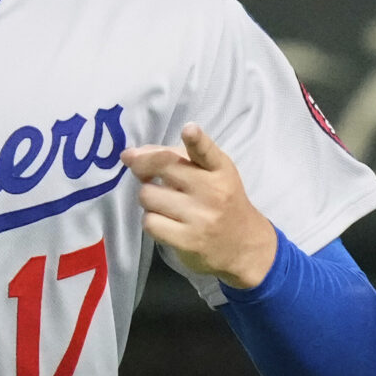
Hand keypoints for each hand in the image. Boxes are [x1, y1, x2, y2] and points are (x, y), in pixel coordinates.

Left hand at [120, 122, 277, 289]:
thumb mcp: (210, 174)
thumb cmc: (221, 202)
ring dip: (148, 198)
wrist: (243, 245)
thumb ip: (174, 157)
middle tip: (146, 174)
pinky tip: (164, 222)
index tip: (189, 129)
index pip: (207, 152)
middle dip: (143, 168)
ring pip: (148, 195)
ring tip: (163, 203)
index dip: (197, 140)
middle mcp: (212, 191)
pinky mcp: (187, 241)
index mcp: (219, 169)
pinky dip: (151, 221)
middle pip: (161, 167)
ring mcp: (200, 217)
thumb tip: (131, 155)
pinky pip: (149, 222)